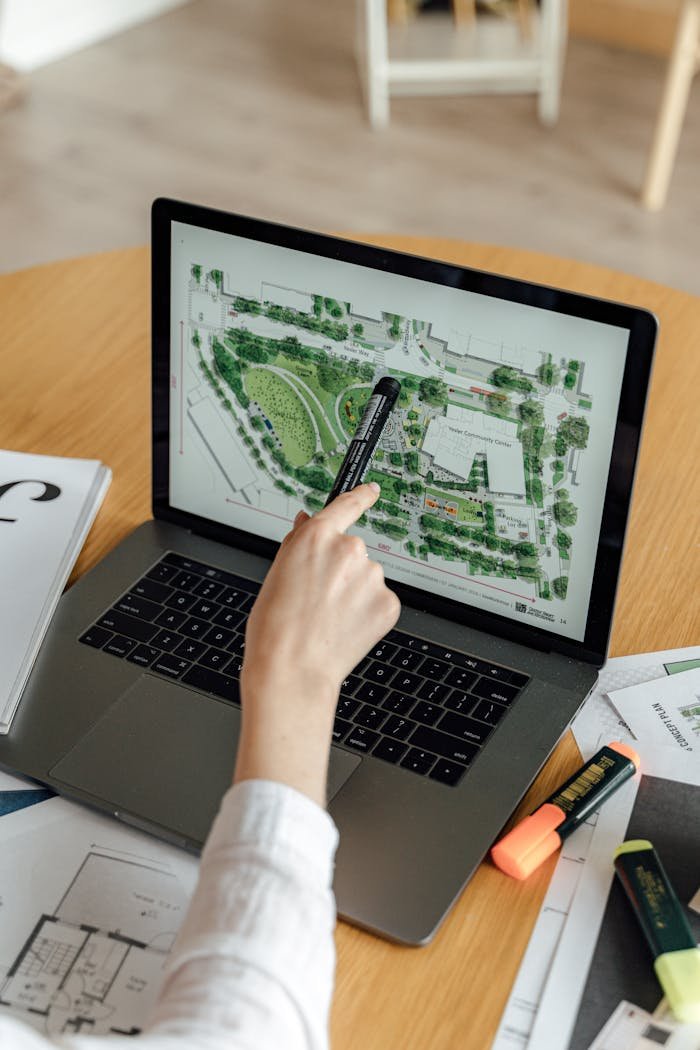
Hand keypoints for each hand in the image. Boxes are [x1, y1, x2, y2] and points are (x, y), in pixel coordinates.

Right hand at [235, 483, 400, 804]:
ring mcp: (373, 577)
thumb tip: (308, 522)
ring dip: (353, 593)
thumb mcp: (276, 574)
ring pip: (366, 578)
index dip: (360, 496)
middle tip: (318, 599)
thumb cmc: (275, 628)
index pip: (345, 505)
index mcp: (317, 537)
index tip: (370, 490)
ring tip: (328, 619)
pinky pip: (378, 601)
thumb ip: (298, 544)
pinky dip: (366, 613)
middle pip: (352, 551)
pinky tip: (344, 628)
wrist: (292, 670)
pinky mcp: (388, 603)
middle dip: (340, 570)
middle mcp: (350, 550)